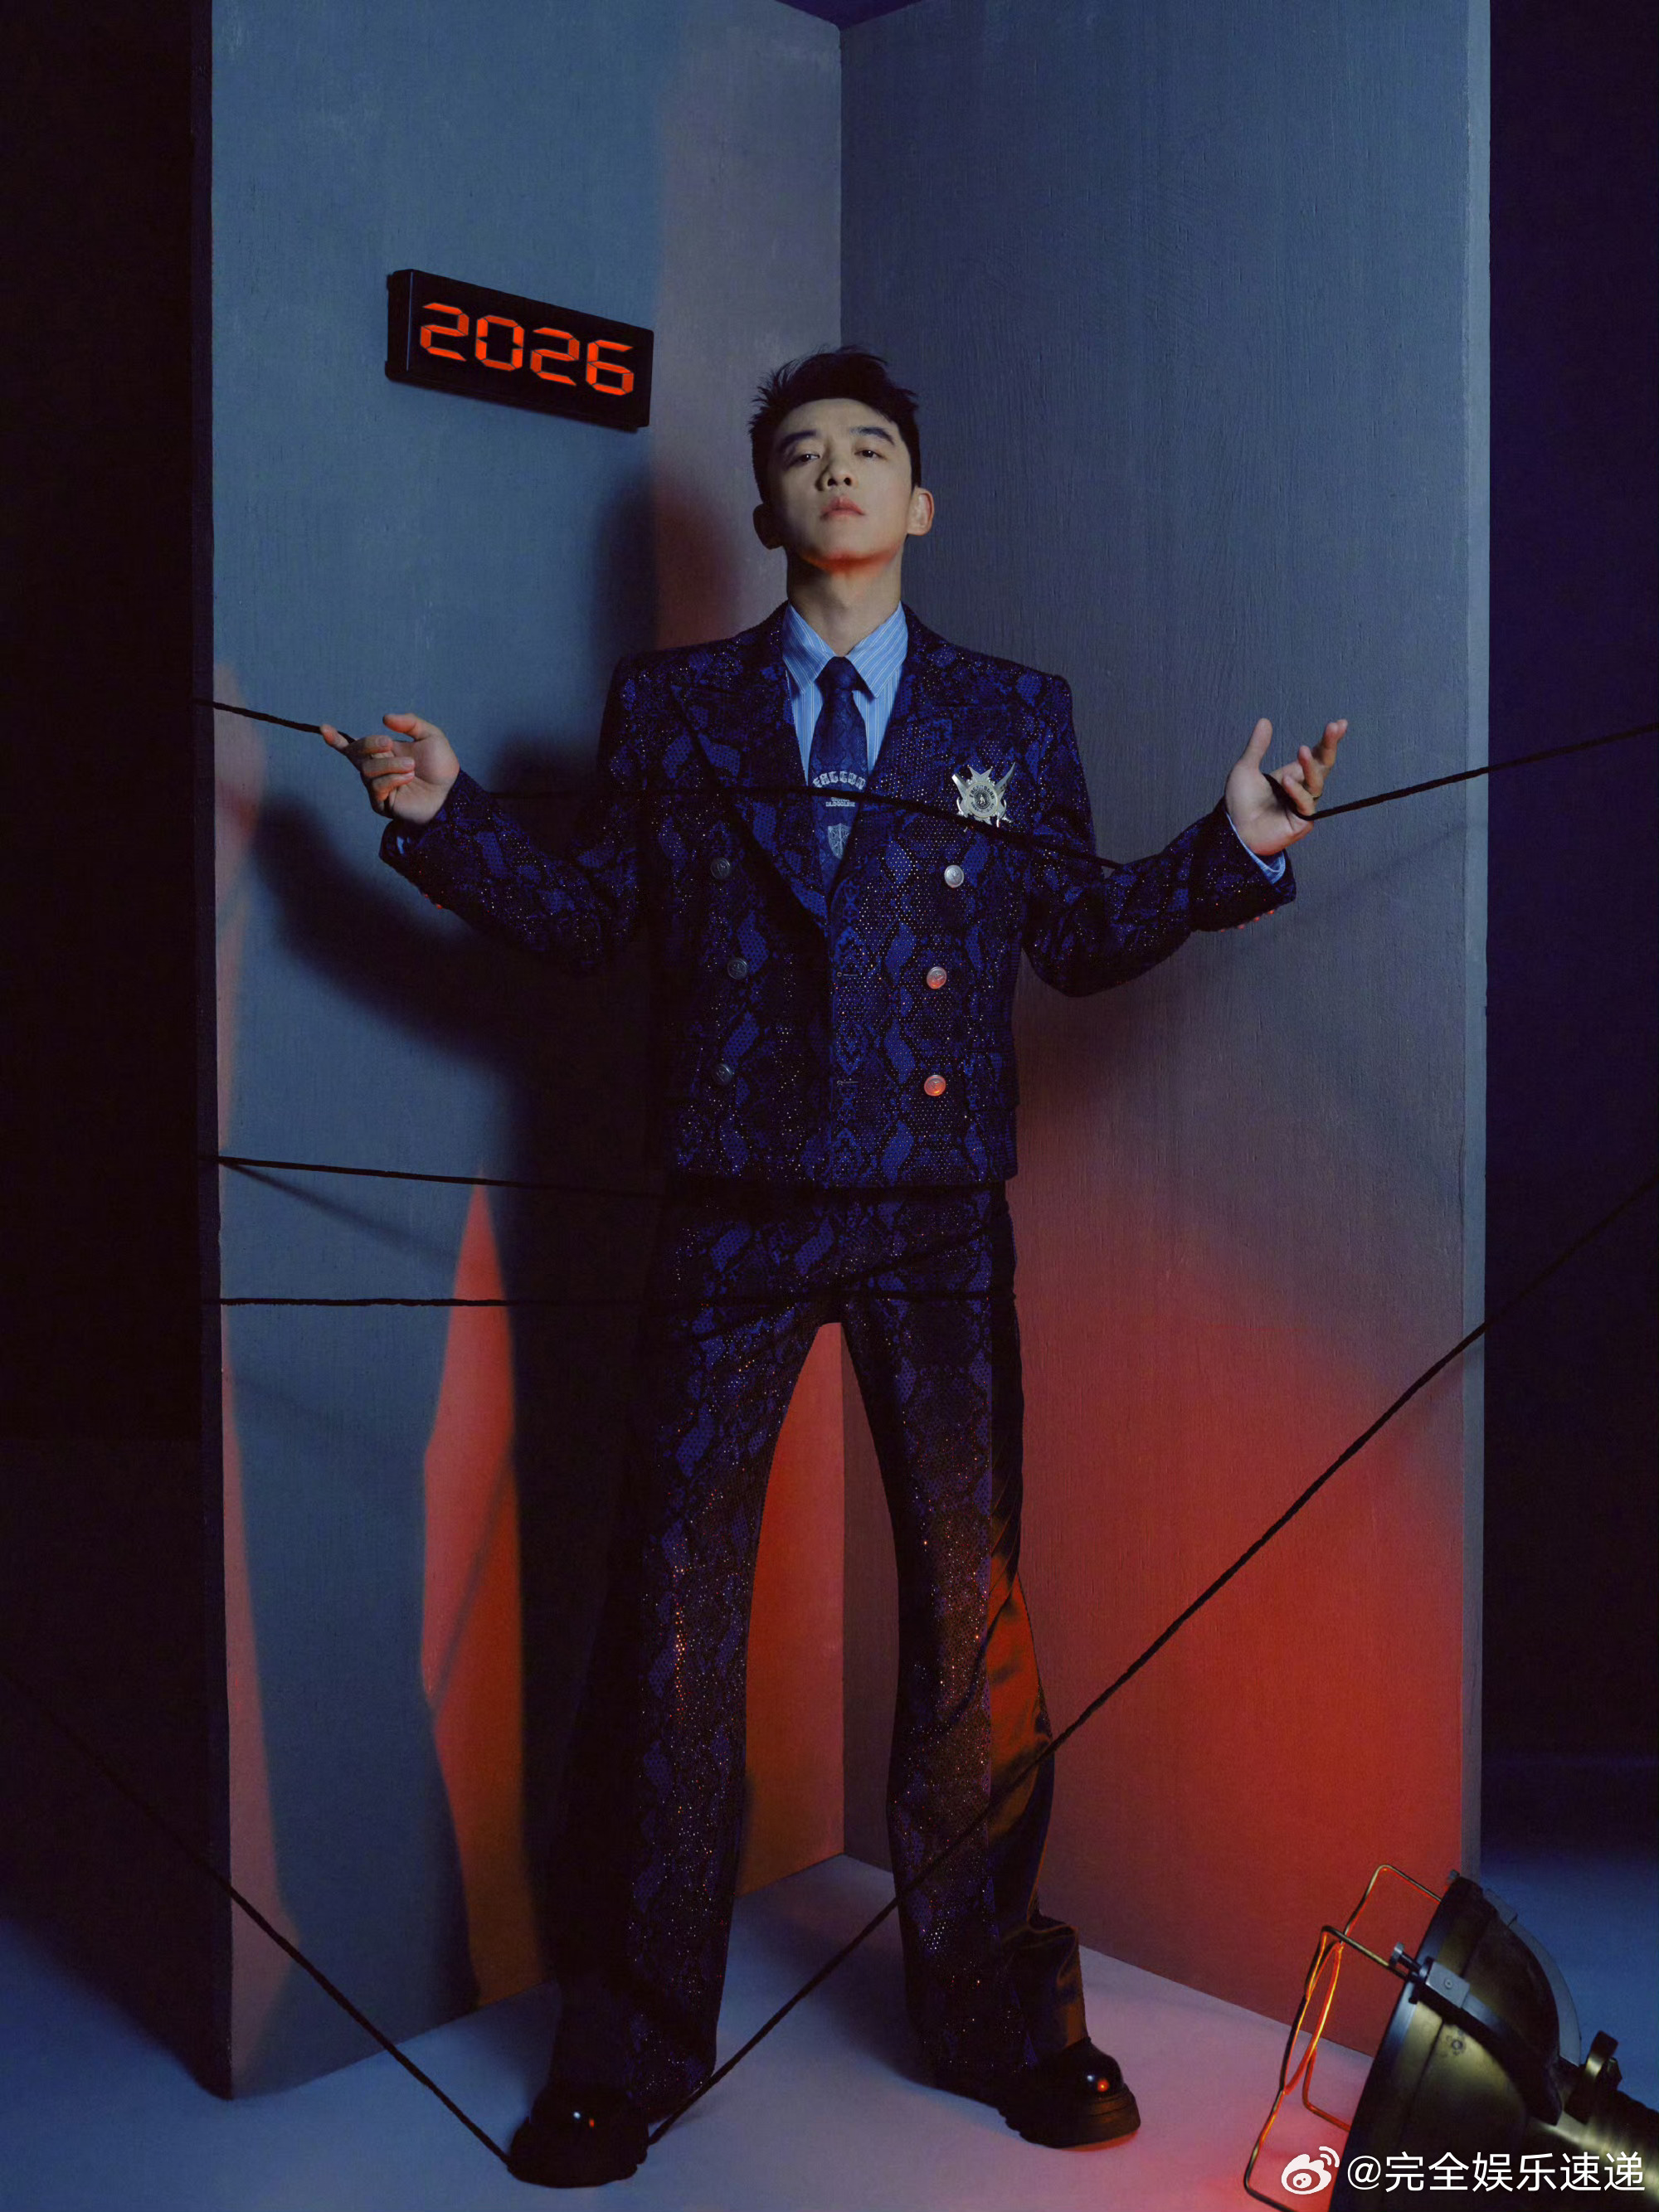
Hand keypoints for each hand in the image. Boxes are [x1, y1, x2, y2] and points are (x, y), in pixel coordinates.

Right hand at [321, 712, 459, 826]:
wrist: (450, 794)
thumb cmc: (441, 767)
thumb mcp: (431, 736)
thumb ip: (410, 723)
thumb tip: (385, 718)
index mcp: (383, 752)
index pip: (353, 746)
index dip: (336, 739)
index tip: (323, 728)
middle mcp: (376, 769)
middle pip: (356, 753)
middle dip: (369, 744)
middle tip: (389, 743)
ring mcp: (377, 787)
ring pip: (367, 771)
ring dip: (389, 765)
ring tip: (411, 767)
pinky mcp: (382, 804)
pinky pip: (377, 787)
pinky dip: (392, 779)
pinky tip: (408, 778)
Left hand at [1224, 717, 1346, 856]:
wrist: (1232, 830)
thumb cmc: (1240, 803)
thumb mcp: (1246, 769)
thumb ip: (1257, 747)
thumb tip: (1265, 721)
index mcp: (1293, 775)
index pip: (1316, 755)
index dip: (1328, 740)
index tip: (1340, 724)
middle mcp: (1301, 789)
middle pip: (1323, 765)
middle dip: (1330, 746)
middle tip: (1334, 727)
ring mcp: (1303, 806)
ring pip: (1317, 783)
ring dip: (1311, 766)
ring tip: (1301, 751)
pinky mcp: (1301, 822)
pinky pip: (1305, 804)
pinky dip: (1297, 791)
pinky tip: (1286, 781)